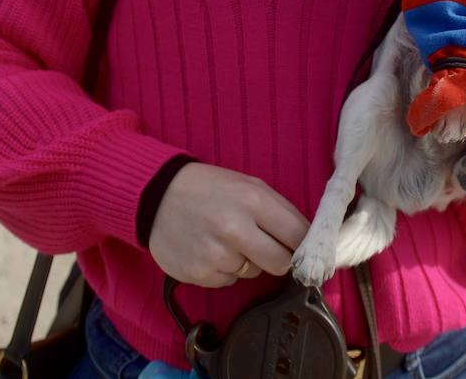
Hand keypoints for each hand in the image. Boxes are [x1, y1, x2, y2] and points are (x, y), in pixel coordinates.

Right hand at [149, 163, 309, 286]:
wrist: (157, 196)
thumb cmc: (210, 189)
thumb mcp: (249, 185)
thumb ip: (280, 212)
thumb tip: (308, 241)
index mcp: (253, 201)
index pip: (299, 237)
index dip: (304, 245)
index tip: (304, 248)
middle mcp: (235, 229)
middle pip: (281, 263)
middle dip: (279, 257)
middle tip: (265, 245)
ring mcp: (215, 255)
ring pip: (253, 273)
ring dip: (246, 261)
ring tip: (225, 239)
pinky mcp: (198, 273)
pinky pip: (228, 281)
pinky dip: (224, 270)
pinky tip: (210, 249)